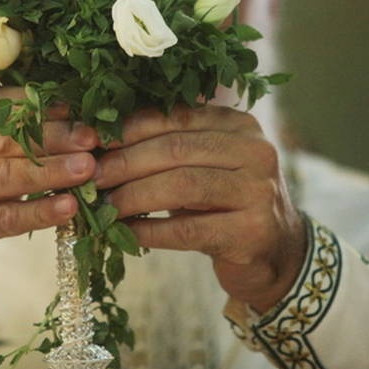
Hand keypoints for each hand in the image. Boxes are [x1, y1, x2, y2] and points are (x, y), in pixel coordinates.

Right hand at [0, 87, 97, 302]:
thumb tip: (72, 111)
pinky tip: (69, 207)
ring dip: (49, 172)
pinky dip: (38, 212)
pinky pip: (0, 218)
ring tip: (87, 169)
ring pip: (0, 177)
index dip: (36, 107)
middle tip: (90, 140)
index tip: (76, 110)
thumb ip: (10, 129)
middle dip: (50, 139)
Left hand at [95, 105, 305, 312]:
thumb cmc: (226, 201)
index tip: (95, 144)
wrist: (277, 251)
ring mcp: (258, 190)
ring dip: (133, 196)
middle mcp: (255, 150)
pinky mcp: (253, 231)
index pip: (176, 117)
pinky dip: (150, 231)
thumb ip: (169, 146)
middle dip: (125, 163)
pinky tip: (126, 234)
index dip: (131, 130)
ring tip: (103, 207)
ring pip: (181, 186)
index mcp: (239, 124)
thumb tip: (101, 140)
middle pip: (175, 149)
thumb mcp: (206, 164)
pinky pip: (188, 229)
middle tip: (91, 178)